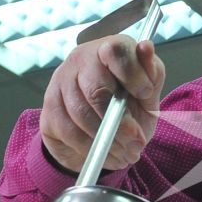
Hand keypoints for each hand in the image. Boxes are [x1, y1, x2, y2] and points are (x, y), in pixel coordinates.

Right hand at [39, 35, 165, 172]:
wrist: (105, 128)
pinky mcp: (49, 106)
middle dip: (121, 123)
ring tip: (125, 153)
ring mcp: (60, 81)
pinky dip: (90, 148)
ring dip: (107, 141)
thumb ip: (151, 73)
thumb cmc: (130, 102)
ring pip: (81, 114)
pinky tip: (106, 154)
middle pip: (96, 89)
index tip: (146, 95)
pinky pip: (68, 131)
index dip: (132, 74)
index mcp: (108, 48)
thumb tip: (146, 47)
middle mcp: (81, 60)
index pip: (115, 51)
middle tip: (137, 141)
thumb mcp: (149, 90)